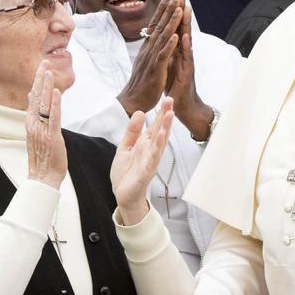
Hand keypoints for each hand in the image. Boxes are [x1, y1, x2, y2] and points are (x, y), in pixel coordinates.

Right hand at [26, 62, 66, 188]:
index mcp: (30, 122)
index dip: (38, 81)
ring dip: (46, 86)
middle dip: (41, 78)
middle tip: (45, 62)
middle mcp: (34, 123)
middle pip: (36, 97)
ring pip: (43, 104)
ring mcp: (42, 129)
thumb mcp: (36, 131)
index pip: (34, 97)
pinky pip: (53, 117)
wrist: (43, 177)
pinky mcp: (52, 136)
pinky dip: (55, 104)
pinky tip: (56, 92)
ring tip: (49, 71)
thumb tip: (32, 95)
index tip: (42, 67)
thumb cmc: (43, 155)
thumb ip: (35, 113)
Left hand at [110, 97, 173, 224]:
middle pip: (160, 131)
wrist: (123, 195)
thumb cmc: (126, 173)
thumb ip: (132, 131)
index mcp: (145, 144)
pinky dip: (156, 150)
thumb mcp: (125, 147)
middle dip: (165, 116)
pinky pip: (152, 160)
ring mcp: (150, 161)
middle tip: (171, 101)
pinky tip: (159, 140)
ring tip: (169, 116)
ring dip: (165, 130)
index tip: (167, 99)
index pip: (155, 126)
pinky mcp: (145, 172)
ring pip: (159, 143)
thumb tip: (139, 113)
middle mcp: (150, 151)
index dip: (161, 113)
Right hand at [117, 0, 181, 115]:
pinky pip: (163, 56)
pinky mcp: (155, 70)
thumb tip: (150, 38)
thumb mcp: (146, 63)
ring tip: (178, 10)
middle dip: (167, 10)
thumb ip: (149, 50)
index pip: (155, 25)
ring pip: (162, 37)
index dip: (162, 11)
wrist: (133, 101)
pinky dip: (169, 45)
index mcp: (147, 48)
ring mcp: (151, 59)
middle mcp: (148, 50)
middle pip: (158, 26)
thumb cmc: (141, 84)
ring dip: (171, 23)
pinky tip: (175, 36)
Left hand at [166, 4, 213, 137]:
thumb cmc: (175, 86)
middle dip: (182, 14)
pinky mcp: (186, 73)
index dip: (173, 16)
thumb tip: (164, 40)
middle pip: (182, 30)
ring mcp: (186, 63)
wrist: (183, 106)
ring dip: (186, 25)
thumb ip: (168, 52)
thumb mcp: (169, 65)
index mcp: (177, 52)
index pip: (175, 30)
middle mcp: (183, 55)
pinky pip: (185, 58)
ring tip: (186, 10)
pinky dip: (184, 47)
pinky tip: (183, 37)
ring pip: (186, 41)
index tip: (172, 0)